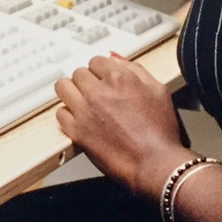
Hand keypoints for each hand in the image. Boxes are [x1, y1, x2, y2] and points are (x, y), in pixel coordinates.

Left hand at [54, 53, 192, 197]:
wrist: (155, 164)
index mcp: (119, 77)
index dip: (101, 71)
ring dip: (72, 92)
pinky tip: (80, 120)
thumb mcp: (158, 90)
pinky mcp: (77, 131)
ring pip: (63, 88)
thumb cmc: (160, 131)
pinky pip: (60, 113)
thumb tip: (115, 58)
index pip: (96, 61)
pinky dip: (68, 115)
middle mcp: (98, 91)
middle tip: (95, 92)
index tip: (103, 79)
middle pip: (78, 73)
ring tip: (82, 102)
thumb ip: (135, 68)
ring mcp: (85, 111)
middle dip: (87, 81)